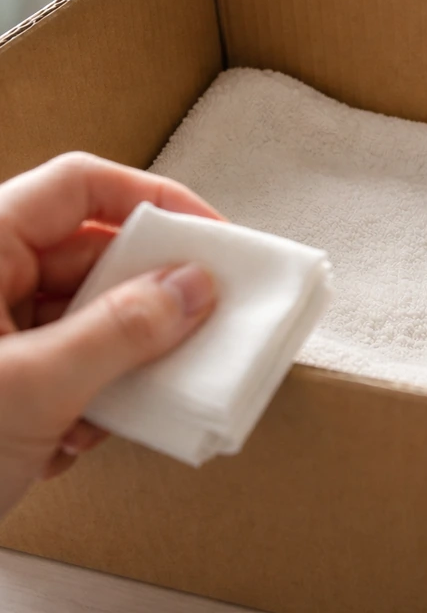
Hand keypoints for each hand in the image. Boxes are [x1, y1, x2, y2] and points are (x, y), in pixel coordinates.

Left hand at [0, 152, 220, 516]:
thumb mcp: (30, 387)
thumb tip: (192, 288)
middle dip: (150, 295)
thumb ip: (121, 332)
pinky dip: (94, 398)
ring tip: (134, 395)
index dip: (153, 199)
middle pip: (95, 255)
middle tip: (200, 317)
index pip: (80, 187)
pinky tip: (76, 436)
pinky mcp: (4, 379)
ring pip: (92, 316)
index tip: (210, 234)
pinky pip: (76, 363)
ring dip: (125, 359)